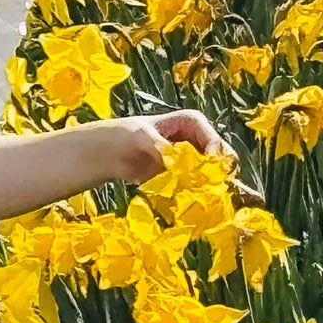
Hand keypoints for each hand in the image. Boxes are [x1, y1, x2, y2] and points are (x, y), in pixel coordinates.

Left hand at [106, 108, 232, 184]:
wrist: (106, 154)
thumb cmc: (122, 135)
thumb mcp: (140, 136)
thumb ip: (159, 146)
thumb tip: (172, 158)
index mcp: (189, 122)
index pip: (211, 135)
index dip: (215, 149)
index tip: (211, 163)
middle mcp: (193, 140)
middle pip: (215, 155)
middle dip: (216, 169)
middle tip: (215, 183)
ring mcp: (188, 160)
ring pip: (207, 172)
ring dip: (207, 183)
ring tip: (204, 193)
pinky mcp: (180, 176)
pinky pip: (194, 185)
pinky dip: (194, 192)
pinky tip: (190, 200)